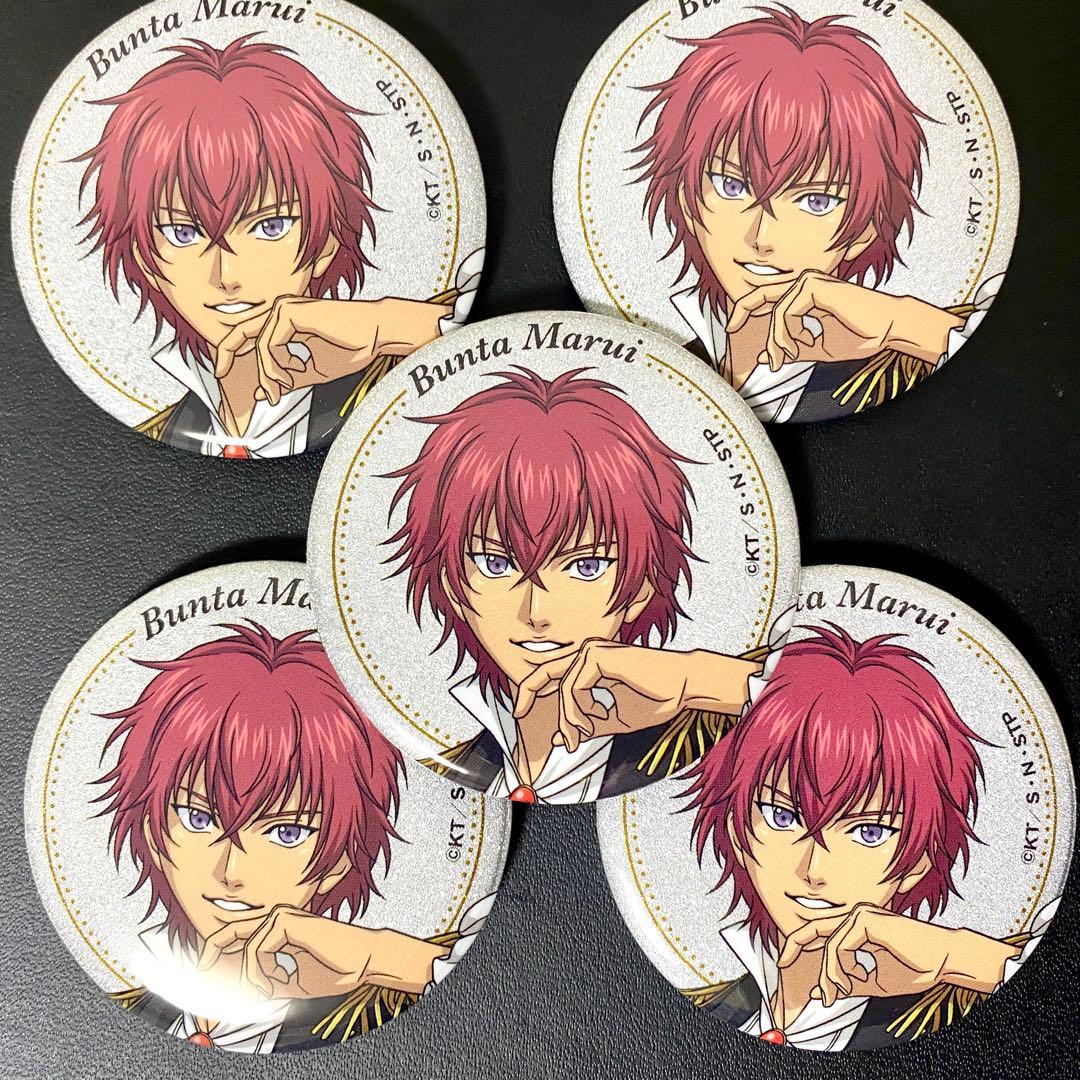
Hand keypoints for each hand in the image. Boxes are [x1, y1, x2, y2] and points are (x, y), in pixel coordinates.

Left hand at [197, 905, 444, 999]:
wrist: (364, 961)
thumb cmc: (335, 970)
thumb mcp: (289, 983)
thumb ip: (264, 980)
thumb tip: (236, 989)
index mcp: (278, 929)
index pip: (238, 934)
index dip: (217, 950)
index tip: (205, 970)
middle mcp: (277, 917)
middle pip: (229, 929)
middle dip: (210, 951)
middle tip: (202, 970)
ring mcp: (282, 916)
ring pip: (244, 947)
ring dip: (252, 977)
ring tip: (271, 990)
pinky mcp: (286, 921)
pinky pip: (256, 949)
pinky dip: (262, 971)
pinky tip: (280, 980)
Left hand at [215, 296, 450, 404]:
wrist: (376, 333)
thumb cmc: (354, 347)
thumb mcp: (313, 371)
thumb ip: (288, 379)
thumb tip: (263, 392)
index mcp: (287, 320)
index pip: (249, 334)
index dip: (232, 352)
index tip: (226, 372)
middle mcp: (282, 310)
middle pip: (241, 333)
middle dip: (228, 355)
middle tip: (223, 374)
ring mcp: (284, 308)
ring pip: (257, 346)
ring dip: (269, 374)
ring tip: (284, 387)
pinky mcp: (289, 312)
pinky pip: (268, 345)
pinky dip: (277, 365)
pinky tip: (295, 373)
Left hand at [512, 642, 758, 752]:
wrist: (685, 687)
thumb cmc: (658, 699)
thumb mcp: (614, 719)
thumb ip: (588, 725)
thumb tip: (560, 738)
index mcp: (592, 664)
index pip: (553, 675)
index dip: (534, 693)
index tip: (523, 714)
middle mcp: (588, 653)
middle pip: (544, 672)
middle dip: (528, 695)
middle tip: (520, 716)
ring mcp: (592, 651)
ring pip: (561, 688)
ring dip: (570, 719)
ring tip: (584, 735)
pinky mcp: (597, 655)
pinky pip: (573, 688)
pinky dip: (580, 710)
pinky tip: (599, 717)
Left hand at [726, 271, 961, 371]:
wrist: (889, 329)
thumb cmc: (862, 335)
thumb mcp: (817, 347)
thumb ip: (793, 348)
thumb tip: (766, 356)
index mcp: (805, 293)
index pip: (767, 297)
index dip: (746, 309)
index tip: (733, 328)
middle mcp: (805, 282)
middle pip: (760, 294)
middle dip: (742, 313)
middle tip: (731, 329)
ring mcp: (808, 281)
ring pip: (774, 313)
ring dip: (777, 341)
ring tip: (785, 358)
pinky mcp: (813, 286)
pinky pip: (784, 313)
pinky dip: (787, 334)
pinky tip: (803, 343)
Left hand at [777, 903, 1019, 1005]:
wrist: (945, 960)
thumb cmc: (917, 968)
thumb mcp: (873, 980)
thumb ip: (848, 982)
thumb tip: (821, 990)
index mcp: (857, 926)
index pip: (820, 932)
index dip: (800, 947)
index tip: (786, 965)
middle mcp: (855, 915)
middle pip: (812, 929)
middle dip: (793, 948)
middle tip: (782, 966)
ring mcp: (859, 914)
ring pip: (827, 946)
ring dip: (830, 975)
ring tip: (839, 993)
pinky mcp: (864, 919)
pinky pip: (839, 946)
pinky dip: (842, 967)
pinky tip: (858, 978)